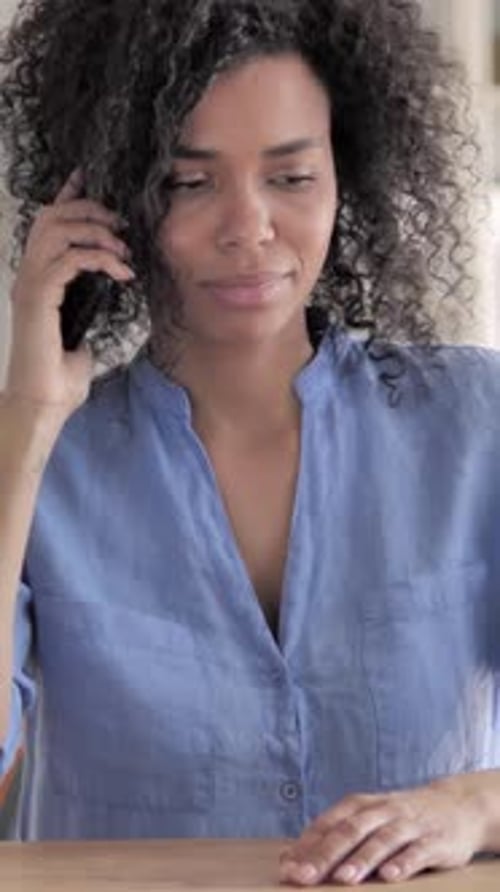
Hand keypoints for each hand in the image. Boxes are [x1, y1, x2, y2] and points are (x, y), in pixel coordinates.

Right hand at [5, 167, 134, 418]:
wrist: (45, 403)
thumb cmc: (60, 375)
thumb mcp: (82, 332)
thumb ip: (88, 308)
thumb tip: (106, 295)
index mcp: (37, 279)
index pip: (48, 224)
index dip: (68, 196)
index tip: (91, 179)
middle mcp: (28, 275)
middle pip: (51, 216)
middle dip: (90, 211)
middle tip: (120, 227)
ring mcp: (29, 285)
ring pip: (57, 230)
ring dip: (96, 232)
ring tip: (122, 251)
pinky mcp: (38, 298)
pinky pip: (68, 259)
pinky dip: (99, 259)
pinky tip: (121, 272)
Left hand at [279, 776, 486, 885]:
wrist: (456, 805)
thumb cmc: (399, 818)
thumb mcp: (366, 820)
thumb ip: (331, 837)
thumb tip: (288, 858)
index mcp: (360, 806)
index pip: (328, 825)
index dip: (307, 847)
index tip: (288, 869)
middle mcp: (381, 811)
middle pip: (350, 832)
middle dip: (326, 855)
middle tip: (304, 877)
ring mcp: (408, 825)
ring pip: (382, 841)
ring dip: (362, 859)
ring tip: (343, 878)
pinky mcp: (434, 840)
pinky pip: (417, 852)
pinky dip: (403, 863)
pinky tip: (390, 877)